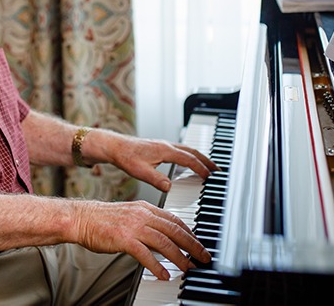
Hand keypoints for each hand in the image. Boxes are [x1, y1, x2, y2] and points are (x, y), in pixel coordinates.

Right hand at [72, 199, 210, 279]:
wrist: (82, 218)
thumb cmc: (103, 219)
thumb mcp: (130, 215)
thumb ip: (148, 223)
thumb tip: (164, 238)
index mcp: (146, 208)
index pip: (174, 219)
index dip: (190, 232)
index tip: (198, 243)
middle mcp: (142, 215)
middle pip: (174, 230)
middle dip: (192, 244)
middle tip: (203, 256)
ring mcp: (133, 226)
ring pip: (164, 242)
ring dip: (179, 257)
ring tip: (188, 267)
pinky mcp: (124, 239)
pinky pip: (145, 254)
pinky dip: (157, 265)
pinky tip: (164, 274)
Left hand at [91, 132, 217, 192]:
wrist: (115, 146)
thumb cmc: (125, 157)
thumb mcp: (140, 171)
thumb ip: (156, 179)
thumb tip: (169, 187)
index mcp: (165, 150)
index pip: (188, 159)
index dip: (201, 168)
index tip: (210, 177)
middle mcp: (167, 145)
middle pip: (193, 151)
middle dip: (207, 161)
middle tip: (218, 170)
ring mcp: (164, 145)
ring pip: (188, 150)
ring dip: (200, 157)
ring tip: (208, 167)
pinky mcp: (160, 147)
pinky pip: (181, 150)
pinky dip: (190, 156)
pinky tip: (189, 164)